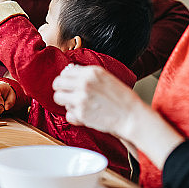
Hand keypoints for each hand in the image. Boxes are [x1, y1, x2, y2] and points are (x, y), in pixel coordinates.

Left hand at [53, 64, 184, 167]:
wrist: (131, 116)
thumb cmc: (121, 98)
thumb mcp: (105, 78)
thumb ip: (86, 74)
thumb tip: (69, 71)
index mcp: (91, 72)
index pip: (65, 72)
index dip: (66, 79)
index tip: (69, 84)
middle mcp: (84, 83)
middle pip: (57, 84)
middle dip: (61, 89)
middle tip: (68, 94)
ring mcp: (81, 99)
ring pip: (58, 98)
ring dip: (66, 102)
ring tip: (77, 104)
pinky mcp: (81, 114)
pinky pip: (67, 113)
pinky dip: (73, 116)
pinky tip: (83, 114)